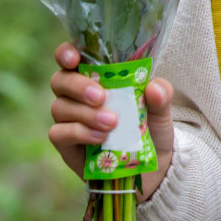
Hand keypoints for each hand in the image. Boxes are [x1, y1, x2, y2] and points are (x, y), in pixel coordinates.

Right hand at [48, 41, 174, 201]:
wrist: (151, 167)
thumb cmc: (150, 129)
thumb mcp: (161, 111)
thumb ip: (161, 95)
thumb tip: (154, 87)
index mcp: (96, 77)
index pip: (71, 58)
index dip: (66, 53)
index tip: (74, 58)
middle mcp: (76, 96)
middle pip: (59, 80)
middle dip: (77, 86)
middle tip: (101, 96)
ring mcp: (68, 119)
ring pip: (59, 107)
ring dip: (85, 113)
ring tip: (112, 122)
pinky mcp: (66, 144)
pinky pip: (58, 133)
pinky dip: (79, 133)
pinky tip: (100, 138)